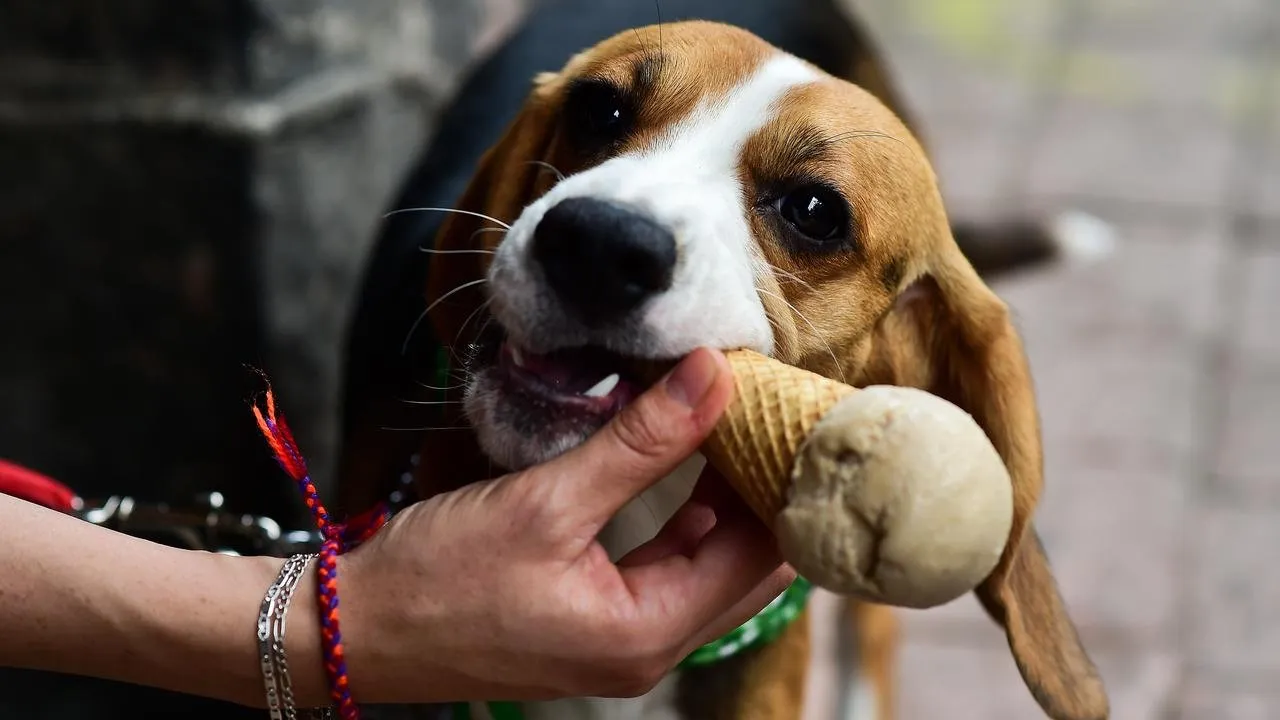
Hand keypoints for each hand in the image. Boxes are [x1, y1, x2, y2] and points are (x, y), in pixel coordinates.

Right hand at [339, 347, 794, 704]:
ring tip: (736, 424)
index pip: (763, 556)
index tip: (789, 413)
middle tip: (772, 413)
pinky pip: (669, 570)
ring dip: (728, 501)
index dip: (783, 482)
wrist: (355, 629)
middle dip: (766, 492)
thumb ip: (641, 441)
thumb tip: (714, 376)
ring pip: (712, 568)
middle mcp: (647, 649)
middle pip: (749, 569)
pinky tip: (687, 465)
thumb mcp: (547, 500)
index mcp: (647, 632)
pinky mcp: (596, 624)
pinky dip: (688, 520)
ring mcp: (622, 640)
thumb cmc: (437, 577)